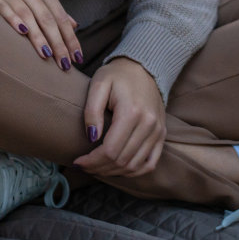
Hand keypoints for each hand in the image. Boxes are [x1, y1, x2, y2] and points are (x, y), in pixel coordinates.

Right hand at [0, 0, 80, 69]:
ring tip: (47, 55)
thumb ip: (52, 4)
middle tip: (65, 63)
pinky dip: (14, 20)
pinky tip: (22, 33)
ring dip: (38, 37)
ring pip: (28, 16)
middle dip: (58, 42)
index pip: (59, 14)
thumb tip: (72, 24)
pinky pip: (4, 8)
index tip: (77, 56)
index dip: (70, 36)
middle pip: (46, 18)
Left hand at [76, 58, 165, 177]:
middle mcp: (149, 125)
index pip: (111, 150)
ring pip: (135, 165)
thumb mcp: (98, 84)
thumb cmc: (117, 75)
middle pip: (122, 161)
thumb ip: (92, 110)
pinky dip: (133, 171)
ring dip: (113, 172)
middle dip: (99, 168)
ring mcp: (158, 131)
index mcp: (131, 112)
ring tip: (96, 168)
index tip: (77, 162)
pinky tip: (117, 169)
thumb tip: (91, 137)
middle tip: (83, 166)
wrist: (144, 67)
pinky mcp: (161, 135)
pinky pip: (150, 163)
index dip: (92, 161)